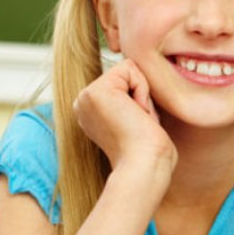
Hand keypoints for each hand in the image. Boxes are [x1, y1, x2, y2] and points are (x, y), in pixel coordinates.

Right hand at [73, 60, 175, 177]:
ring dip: (143, 95)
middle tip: (140, 123)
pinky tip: (138, 114)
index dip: (142, 99)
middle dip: (142, 95)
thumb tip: (141, 88)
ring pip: (129, 70)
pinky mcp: (96, 91)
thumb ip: (133, 101)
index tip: (139, 124)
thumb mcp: (138, 120)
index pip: (126, 81)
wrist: (144, 166)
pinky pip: (130, 69)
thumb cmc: (149, 151)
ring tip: (138, 120)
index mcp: (92, 110)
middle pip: (127, 73)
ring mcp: (86, 96)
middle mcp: (83, 101)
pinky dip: (143, 90)